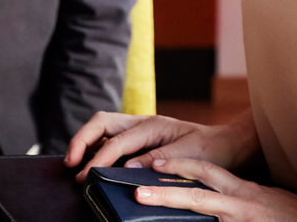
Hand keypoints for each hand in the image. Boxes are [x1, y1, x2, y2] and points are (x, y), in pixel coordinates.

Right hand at [65, 110, 258, 181]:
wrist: (226, 146)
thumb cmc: (209, 150)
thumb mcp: (187, 156)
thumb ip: (157, 160)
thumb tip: (127, 167)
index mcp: (153, 125)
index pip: (117, 140)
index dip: (98, 158)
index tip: (85, 175)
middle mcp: (143, 123)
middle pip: (101, 121)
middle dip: (81, 139)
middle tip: (70, 163)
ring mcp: (140, 130)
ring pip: (103, 128)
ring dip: (86, 142)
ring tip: (74, 164)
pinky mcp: (140, 140)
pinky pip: (112, 140)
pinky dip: (97, 148)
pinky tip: (92, 164)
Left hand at [136, 158, 296, 221]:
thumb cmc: (293, 217)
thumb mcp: (263, 201)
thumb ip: (237, 198)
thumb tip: (209, 201)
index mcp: (243, 192)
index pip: (207, 173)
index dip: (181, 166)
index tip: (156, 163)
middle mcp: (240, 204)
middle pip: (197, 193)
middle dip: (166, 191)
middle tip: (137, 191)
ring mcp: (242, 219)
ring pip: (203, 212)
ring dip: (174, 210)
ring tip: (146, 204)